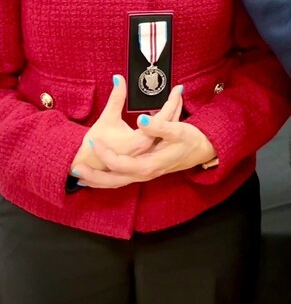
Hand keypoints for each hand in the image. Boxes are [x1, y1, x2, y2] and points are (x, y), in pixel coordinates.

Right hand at [71, 75, 182, 173]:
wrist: (90, 161)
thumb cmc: (99, 140)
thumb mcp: (107, 117)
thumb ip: (115, 98)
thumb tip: (118, 78)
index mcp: (139, 141)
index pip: (162, 120)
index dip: (170, 103)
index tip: (176, 90)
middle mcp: (147, 148)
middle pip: (167, 125)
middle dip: (174, 106)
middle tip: (178, 91)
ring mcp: (148, 151)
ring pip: (165, 131)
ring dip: (171, 114)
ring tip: (175, 98)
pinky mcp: (146, 151)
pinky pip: (160, 135)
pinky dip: (164, 122)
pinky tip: (163, 112)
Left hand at [74, 85, 215, 188]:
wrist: (203, 150)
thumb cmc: (190, 139)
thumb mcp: (177, 129)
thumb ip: (159, 125)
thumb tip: (142, 119)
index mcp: (149, 164)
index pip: (120, 163)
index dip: (104, 153)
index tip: (91, 141)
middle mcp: (145, 173)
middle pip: (113, 180)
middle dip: (93, 176)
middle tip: (75, 169)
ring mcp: (145, 175)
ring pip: (116, 183)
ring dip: (98, 181)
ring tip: (80, 177)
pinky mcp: (146, 172)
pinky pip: (122, 180)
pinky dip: (108, 180)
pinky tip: (99, 176)